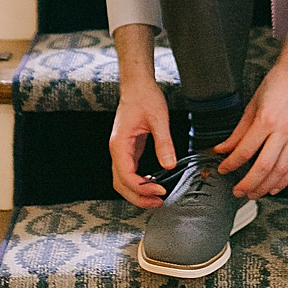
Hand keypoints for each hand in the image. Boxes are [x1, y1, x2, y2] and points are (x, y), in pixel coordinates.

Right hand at [108, 27, 176, 206]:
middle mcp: (116, 150)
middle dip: (138, 197)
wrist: (137, 85)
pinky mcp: (127, 149)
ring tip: (157, 197)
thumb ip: (164, 142)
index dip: (143, 188)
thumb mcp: (158, 118)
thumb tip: (170, 165)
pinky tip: (153, 182)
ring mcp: (120, 150)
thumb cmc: (145, 97)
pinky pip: (128, 172)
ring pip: (122, 181)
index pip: (126, 176)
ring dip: (137, 192)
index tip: (161, 191)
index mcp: (120, 144)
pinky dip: (138, 182)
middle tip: (159, 202)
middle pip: (120, 184)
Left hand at [215, 23, 287, 198]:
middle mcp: (283, 131)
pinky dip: (285, 181)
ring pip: (281, 171)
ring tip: (254, 194)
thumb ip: (238, 131)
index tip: (223, 168)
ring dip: (266, 186)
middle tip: (238, 191)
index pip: (245, 150)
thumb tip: (224, 148)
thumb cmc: (278, 83)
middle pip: (264, 167)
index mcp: (266, 120)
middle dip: (249, 183)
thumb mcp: (252, 104)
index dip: (231, 164)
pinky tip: (276, 187)